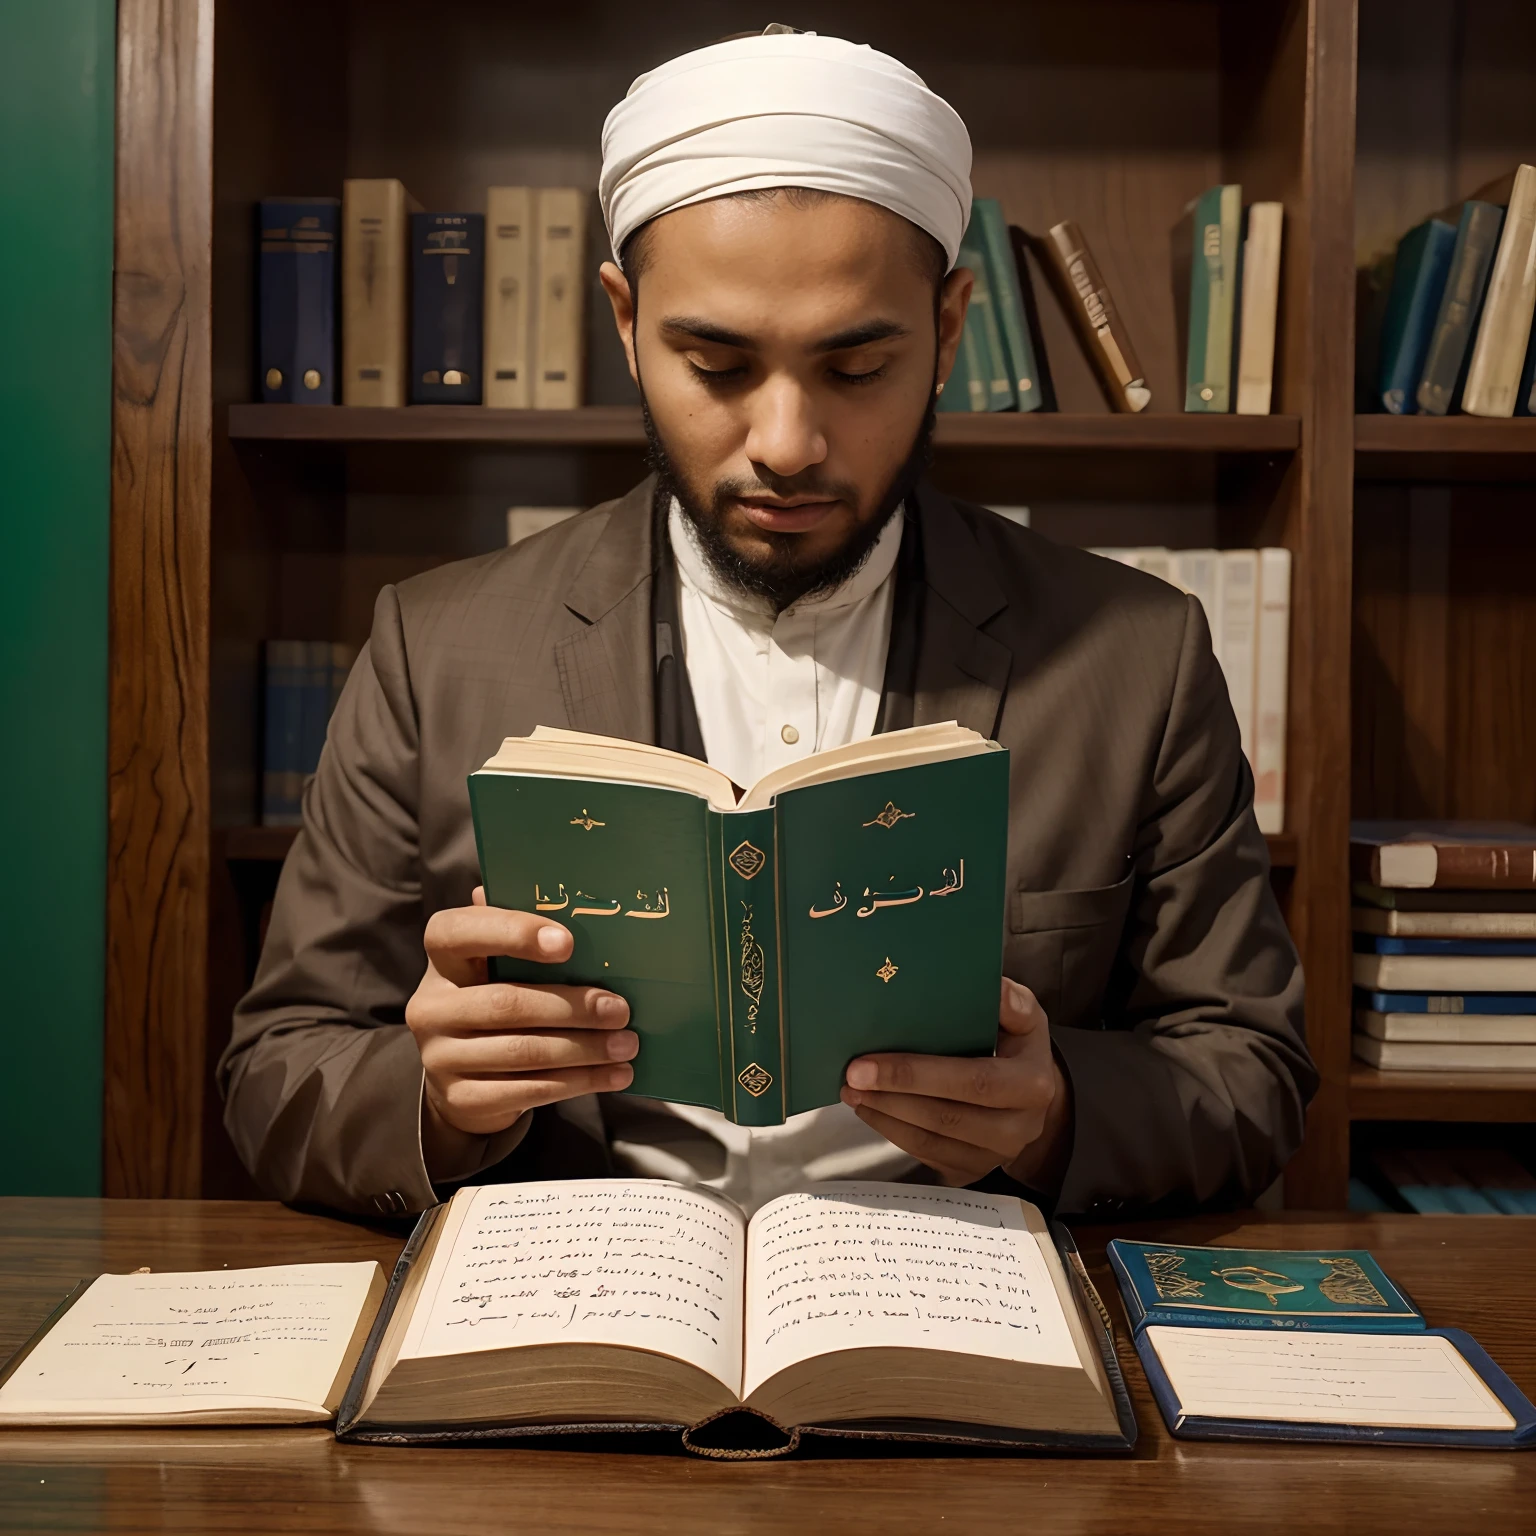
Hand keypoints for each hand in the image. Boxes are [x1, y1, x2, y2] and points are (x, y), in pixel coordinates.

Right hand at [406, 887, 638, 1177]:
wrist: (465, 1077)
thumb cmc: (497, 997)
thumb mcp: (502, 962)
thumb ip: (522, 930)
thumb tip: (568, 894)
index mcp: (442, 957)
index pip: (459, 931)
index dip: (513, 933)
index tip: (567, 942)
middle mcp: (431, 1005)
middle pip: (506, 1003)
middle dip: (571, 1007)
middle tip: (620, 1009)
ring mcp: (440, 1056)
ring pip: (522, 1052)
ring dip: (584, 1049)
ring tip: (627, 1045)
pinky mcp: (461, 1097)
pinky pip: (526, 1091)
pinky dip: (576, 1083)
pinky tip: (612, 1075)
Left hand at [839, 978, 1071, 1189]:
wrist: (1031, 1097)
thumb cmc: (1018, 1047)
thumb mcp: (1025, 1018)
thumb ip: (1012, 1003)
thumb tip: (993, 989)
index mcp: (1031, 1085)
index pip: (971, 1081)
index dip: (915, 1074)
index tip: (867, 1063)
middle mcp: (1018, 1128)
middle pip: (945, 1116)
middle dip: (891, 1096)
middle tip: (850, 1076)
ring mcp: (994, 1156)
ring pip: (929, 1141)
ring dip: (884, 1115)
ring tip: (852, 1091)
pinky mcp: (971, 1171)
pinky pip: (926, 1156)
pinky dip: (892, 1131)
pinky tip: (870, 1109)